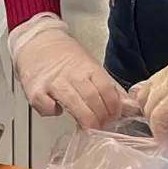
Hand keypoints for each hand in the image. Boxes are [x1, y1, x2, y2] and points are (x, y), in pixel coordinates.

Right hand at [10, 14, 131, 129]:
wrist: (37, 42)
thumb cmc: (66, 57)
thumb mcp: (91, 67)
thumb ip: (110, 88)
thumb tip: (131, 107)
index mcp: (88, 68)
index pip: (107, 89)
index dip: (114, 107)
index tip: (114, 116)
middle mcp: (71, 74)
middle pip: (92, 99)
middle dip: (101, 118)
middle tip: (102, 125)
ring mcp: (53, 82)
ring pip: (73, 104)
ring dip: (85, 119)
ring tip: (88, 127)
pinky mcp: (36, 90)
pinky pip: (46, 106)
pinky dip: (53, 112)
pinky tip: (57, 110)